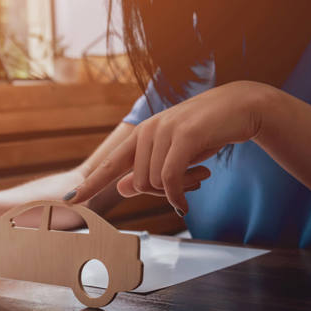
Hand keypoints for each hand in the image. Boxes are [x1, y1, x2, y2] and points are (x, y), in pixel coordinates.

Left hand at [67, 81, 272, 214]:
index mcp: (142, 135)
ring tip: (200, 175)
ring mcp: (165, 131)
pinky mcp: (184, 135)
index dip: (91, 183)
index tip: (69, 200)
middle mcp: (148, 131)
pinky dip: (177, 197)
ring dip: (179, 190)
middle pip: (140, 183)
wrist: (241, 107)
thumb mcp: (175, 154)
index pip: (110, 163)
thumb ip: (149, 170)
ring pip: (155, 183)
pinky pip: (170, 179)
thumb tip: (122, 188)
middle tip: (191, 183)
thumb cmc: (208, 132)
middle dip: (163, 193)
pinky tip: (185, 203)